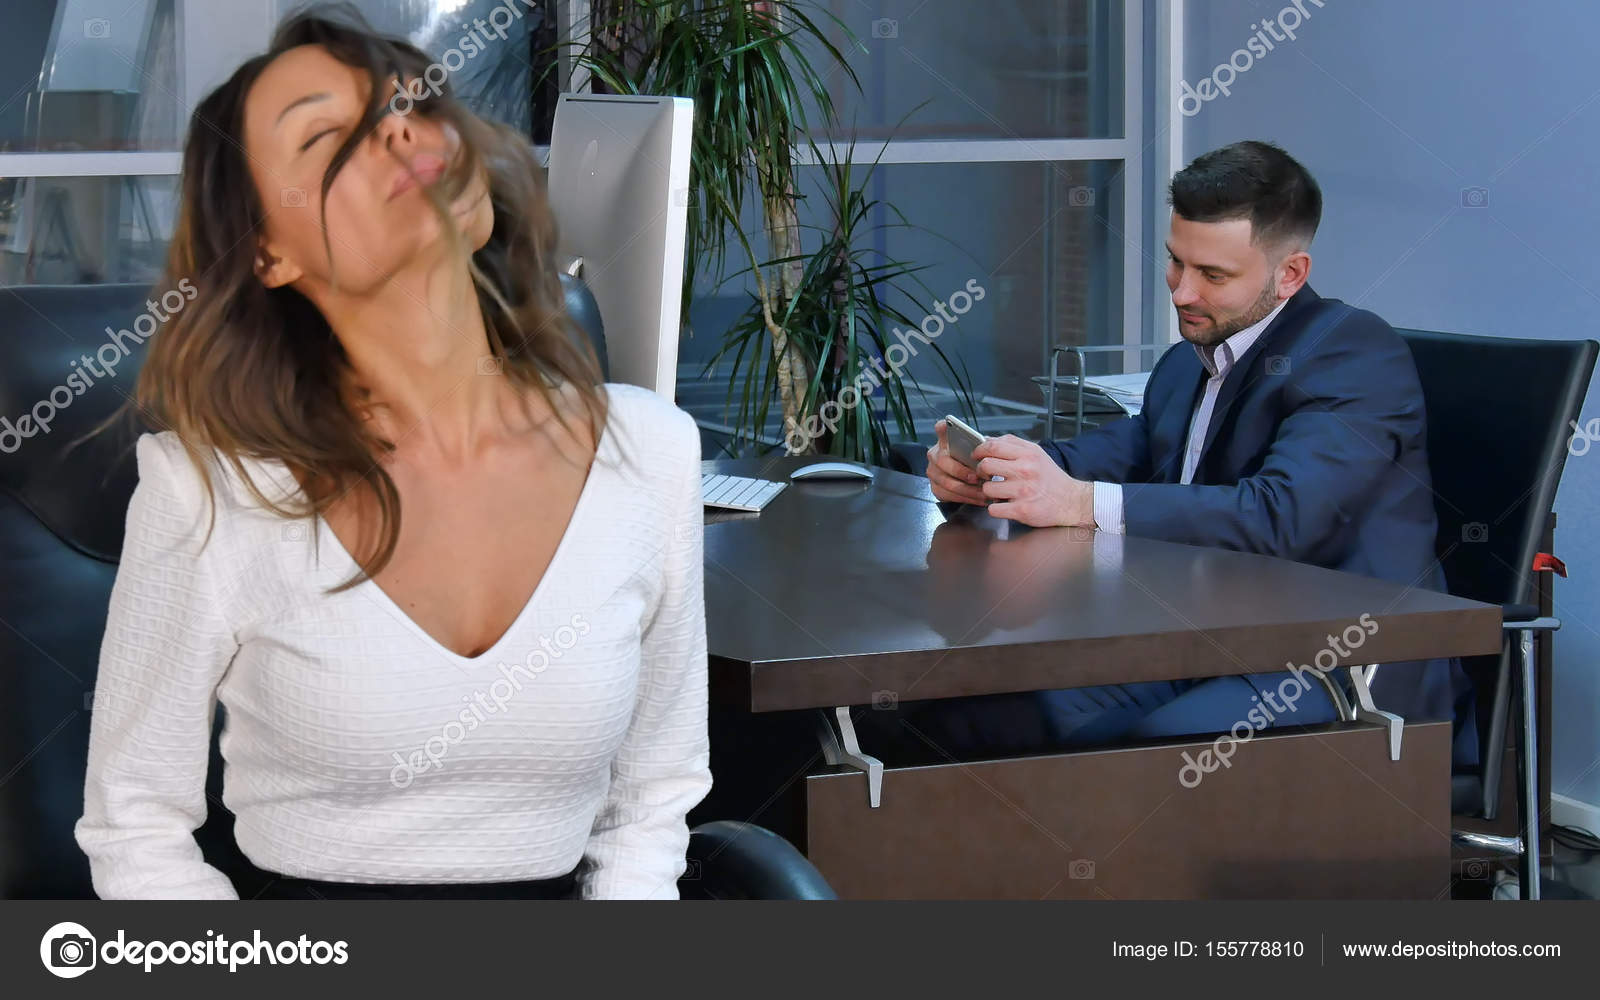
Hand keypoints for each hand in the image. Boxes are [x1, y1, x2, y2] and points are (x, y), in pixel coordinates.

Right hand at [926, 419, 987, 505]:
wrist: (969, 477)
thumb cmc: (974, 461)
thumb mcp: (979, 450)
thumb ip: (980, 445)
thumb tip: (988, 445)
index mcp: (946, 441)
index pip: (940, 429)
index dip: (942, 428)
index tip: (946, 425)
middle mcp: (935, 454)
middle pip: (943, 461)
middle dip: (962, 472)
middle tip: (978, 478)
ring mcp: (933, 471)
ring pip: (947, 482)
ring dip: (968, 490)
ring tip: (983, 492)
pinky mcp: (934, 487)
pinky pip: (948, 495)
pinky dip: (965, 498)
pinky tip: (978, 498)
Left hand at [970, 434, 1095, 527]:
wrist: (1072, 501)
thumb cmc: (1051, 478)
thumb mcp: (1036, 454)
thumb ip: (1013, 445)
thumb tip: (988, 440)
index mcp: (1028, 454)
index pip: (993, 446)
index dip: (979, 450)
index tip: (977, 455)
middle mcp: (1025, 471)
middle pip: (986, 465)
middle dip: (981, 471)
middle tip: (986, 475)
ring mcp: (1023, 491)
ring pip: (987, 488)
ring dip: (990, 492)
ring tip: (1000, 492)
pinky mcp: (1022, 510)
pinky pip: (993, 509)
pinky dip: (995, 508)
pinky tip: (1004, 505)